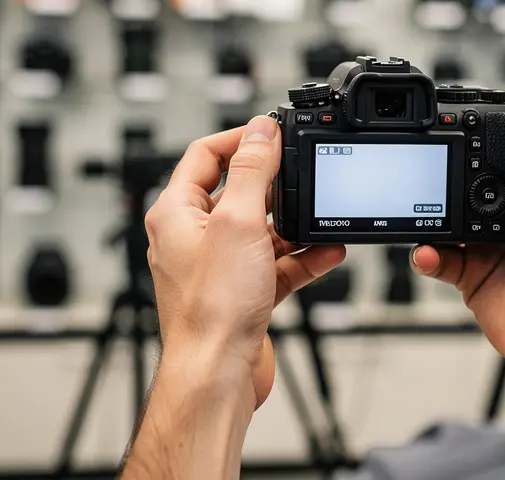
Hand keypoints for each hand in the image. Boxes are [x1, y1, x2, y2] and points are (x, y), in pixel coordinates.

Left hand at [145, 116, 345, 408]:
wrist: (218, 375)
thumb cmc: (211, 309)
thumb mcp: (238, 222)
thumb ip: (252, 171)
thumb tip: (262, 131)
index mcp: (177, 212)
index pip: (205, 155)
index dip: (240, 138)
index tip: (274, 132)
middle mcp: (193, 236)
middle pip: (237, 191)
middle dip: (276, 185)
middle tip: (305, 173)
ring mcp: (219, 266)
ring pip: (262, 230)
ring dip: (295, 225)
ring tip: (324, 217)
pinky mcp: (242, 292)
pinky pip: (276, 263)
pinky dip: (301, 257)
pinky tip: (327, 252)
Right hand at [413, 91, 504, 413]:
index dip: (482, 135)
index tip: (454, 123)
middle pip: (468, 182)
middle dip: (444, 177)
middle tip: (427, 172)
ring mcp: (491, 246)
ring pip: (446, 219)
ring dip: (429, 216)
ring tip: (423, 213)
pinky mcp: (473, 277)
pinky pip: (439, 258)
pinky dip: (427, 253)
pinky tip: (428, 252)